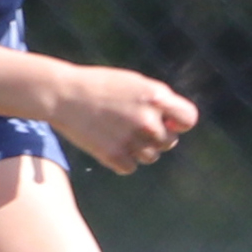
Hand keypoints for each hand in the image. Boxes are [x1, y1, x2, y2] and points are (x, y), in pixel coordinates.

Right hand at [44, 64, 200, 175]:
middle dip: (157, 137)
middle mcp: (147, 120)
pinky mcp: (113, 156)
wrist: (63, 94)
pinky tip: (107, 143)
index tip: (169, 123)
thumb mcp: (135, 84)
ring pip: (151, 157)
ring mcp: (131, 139)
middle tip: (133, 126)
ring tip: (118, 132)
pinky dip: (121, 160)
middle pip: (169, 142)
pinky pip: (130, 167)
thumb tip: (176, 126)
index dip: (180, 123)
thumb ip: (159, 102)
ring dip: (139, 150)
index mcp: (156, 97)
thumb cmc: (101, 86)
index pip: (189, 119)